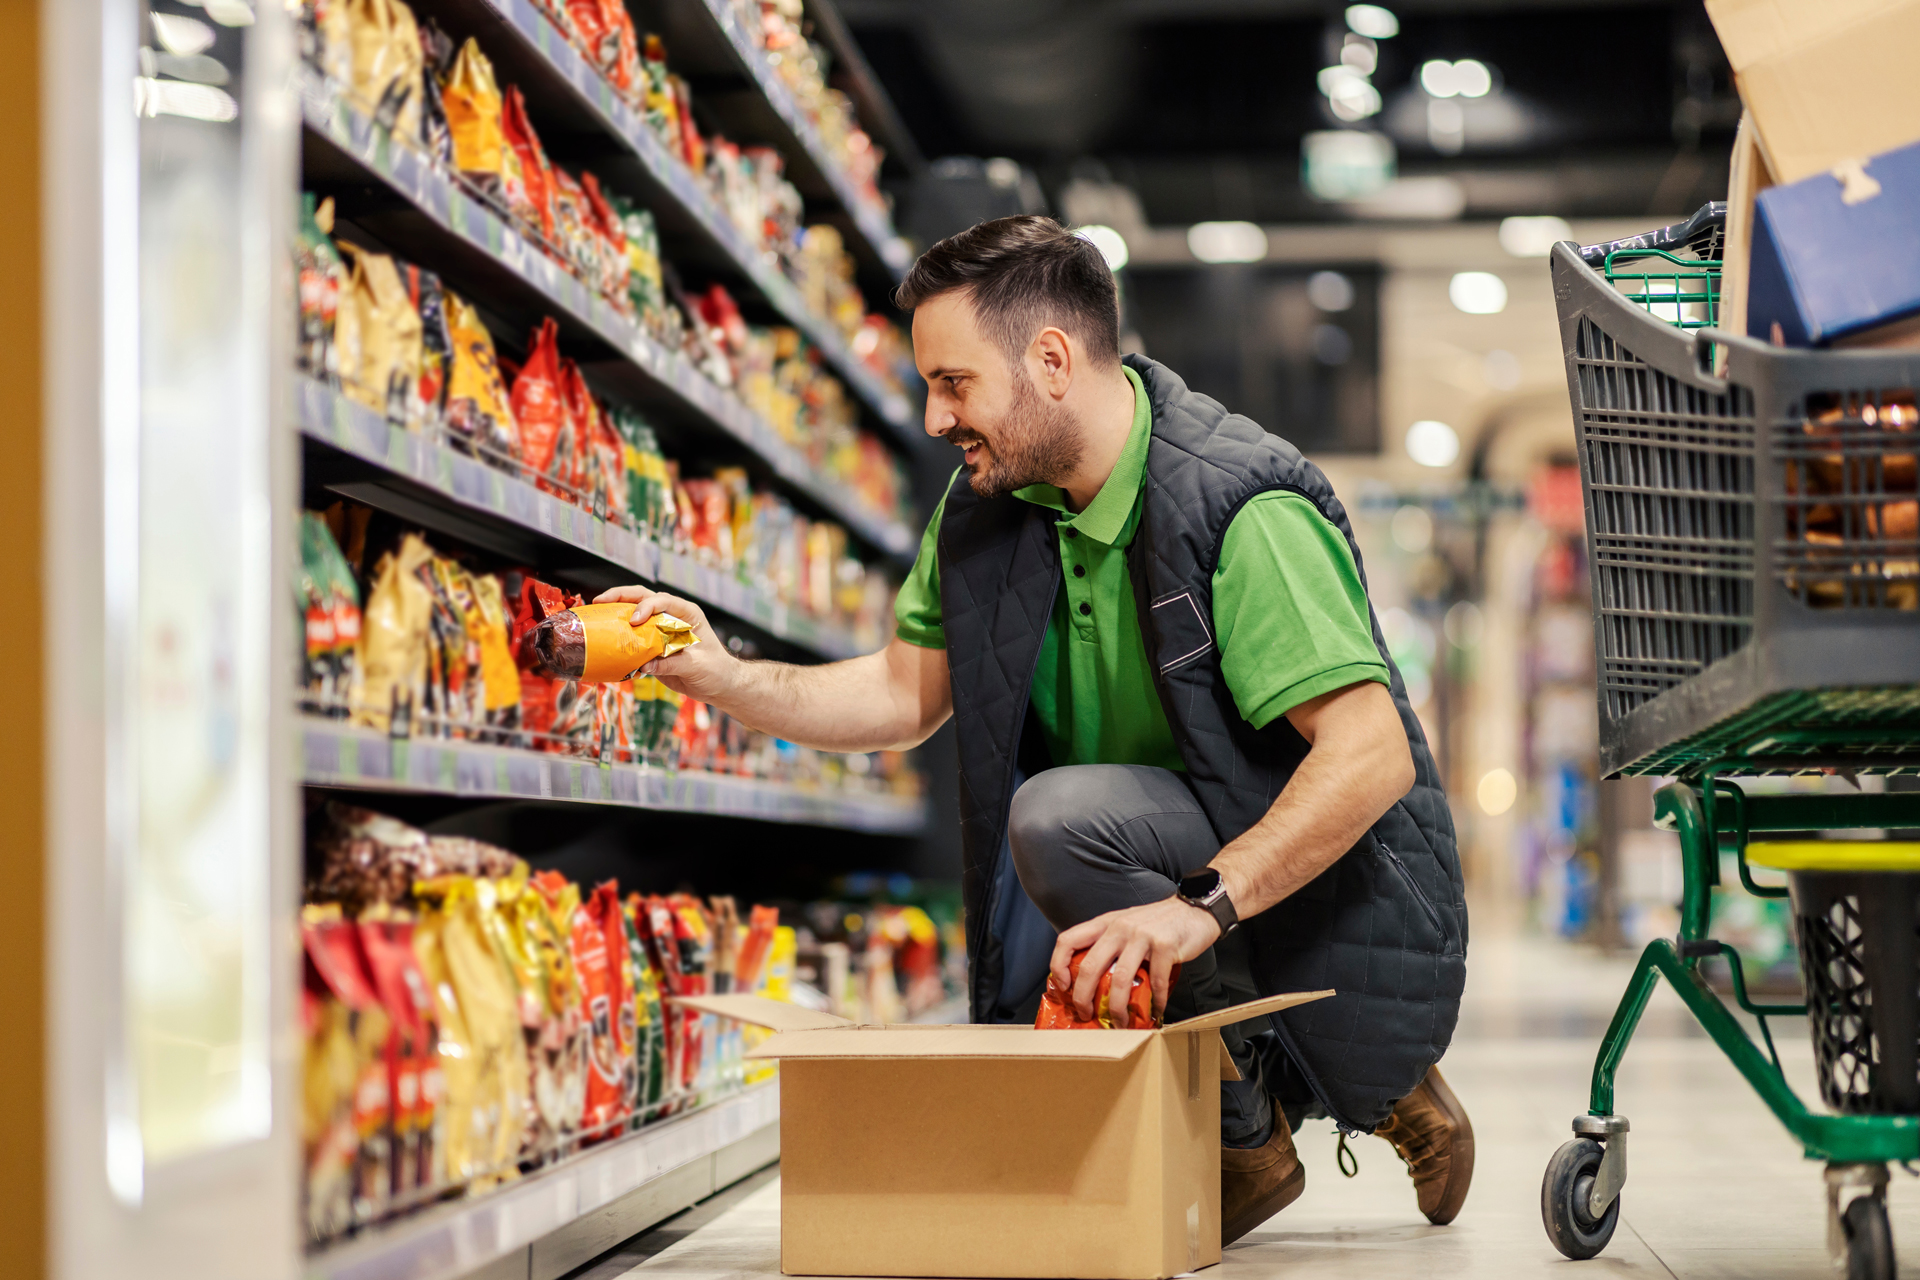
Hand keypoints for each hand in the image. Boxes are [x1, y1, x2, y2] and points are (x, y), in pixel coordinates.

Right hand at [590, 586, 736, 702]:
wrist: (718, 685)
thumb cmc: (715, 669)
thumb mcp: (697, 666)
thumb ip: (672, 663)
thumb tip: (644, 665)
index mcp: (687, 613)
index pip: (663, 601)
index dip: (647, 606)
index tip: (634, 620)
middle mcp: (672, 616)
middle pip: (643, 598)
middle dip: (621, 596)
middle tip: (600, 601)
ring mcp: (659, 630)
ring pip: (634, 613)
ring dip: (615, 611)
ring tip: (595, 613)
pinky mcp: (652, 645)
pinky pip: (632, 637)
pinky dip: (618, 635)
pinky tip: (602, 637)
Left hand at [1048, 895, 1221, 1028]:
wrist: (1195, 909)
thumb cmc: (1158, 923)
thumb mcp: (1126, 925)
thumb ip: (1108, 945)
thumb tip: (1091, 981)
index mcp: (1105, 923)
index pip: (1068, 940)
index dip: (1058, 965)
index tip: (1062, 987)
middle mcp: (1119, 927)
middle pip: (1090, 966)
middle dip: (1083, 997)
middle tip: (1086, 1014)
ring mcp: (1142, 936)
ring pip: (1119, 979)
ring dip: (1117, 1008)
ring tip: (1119, 1022)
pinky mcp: (1165, 946)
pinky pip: (1155, 982)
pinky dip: (1155, 1001)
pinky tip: (1156, 1009)